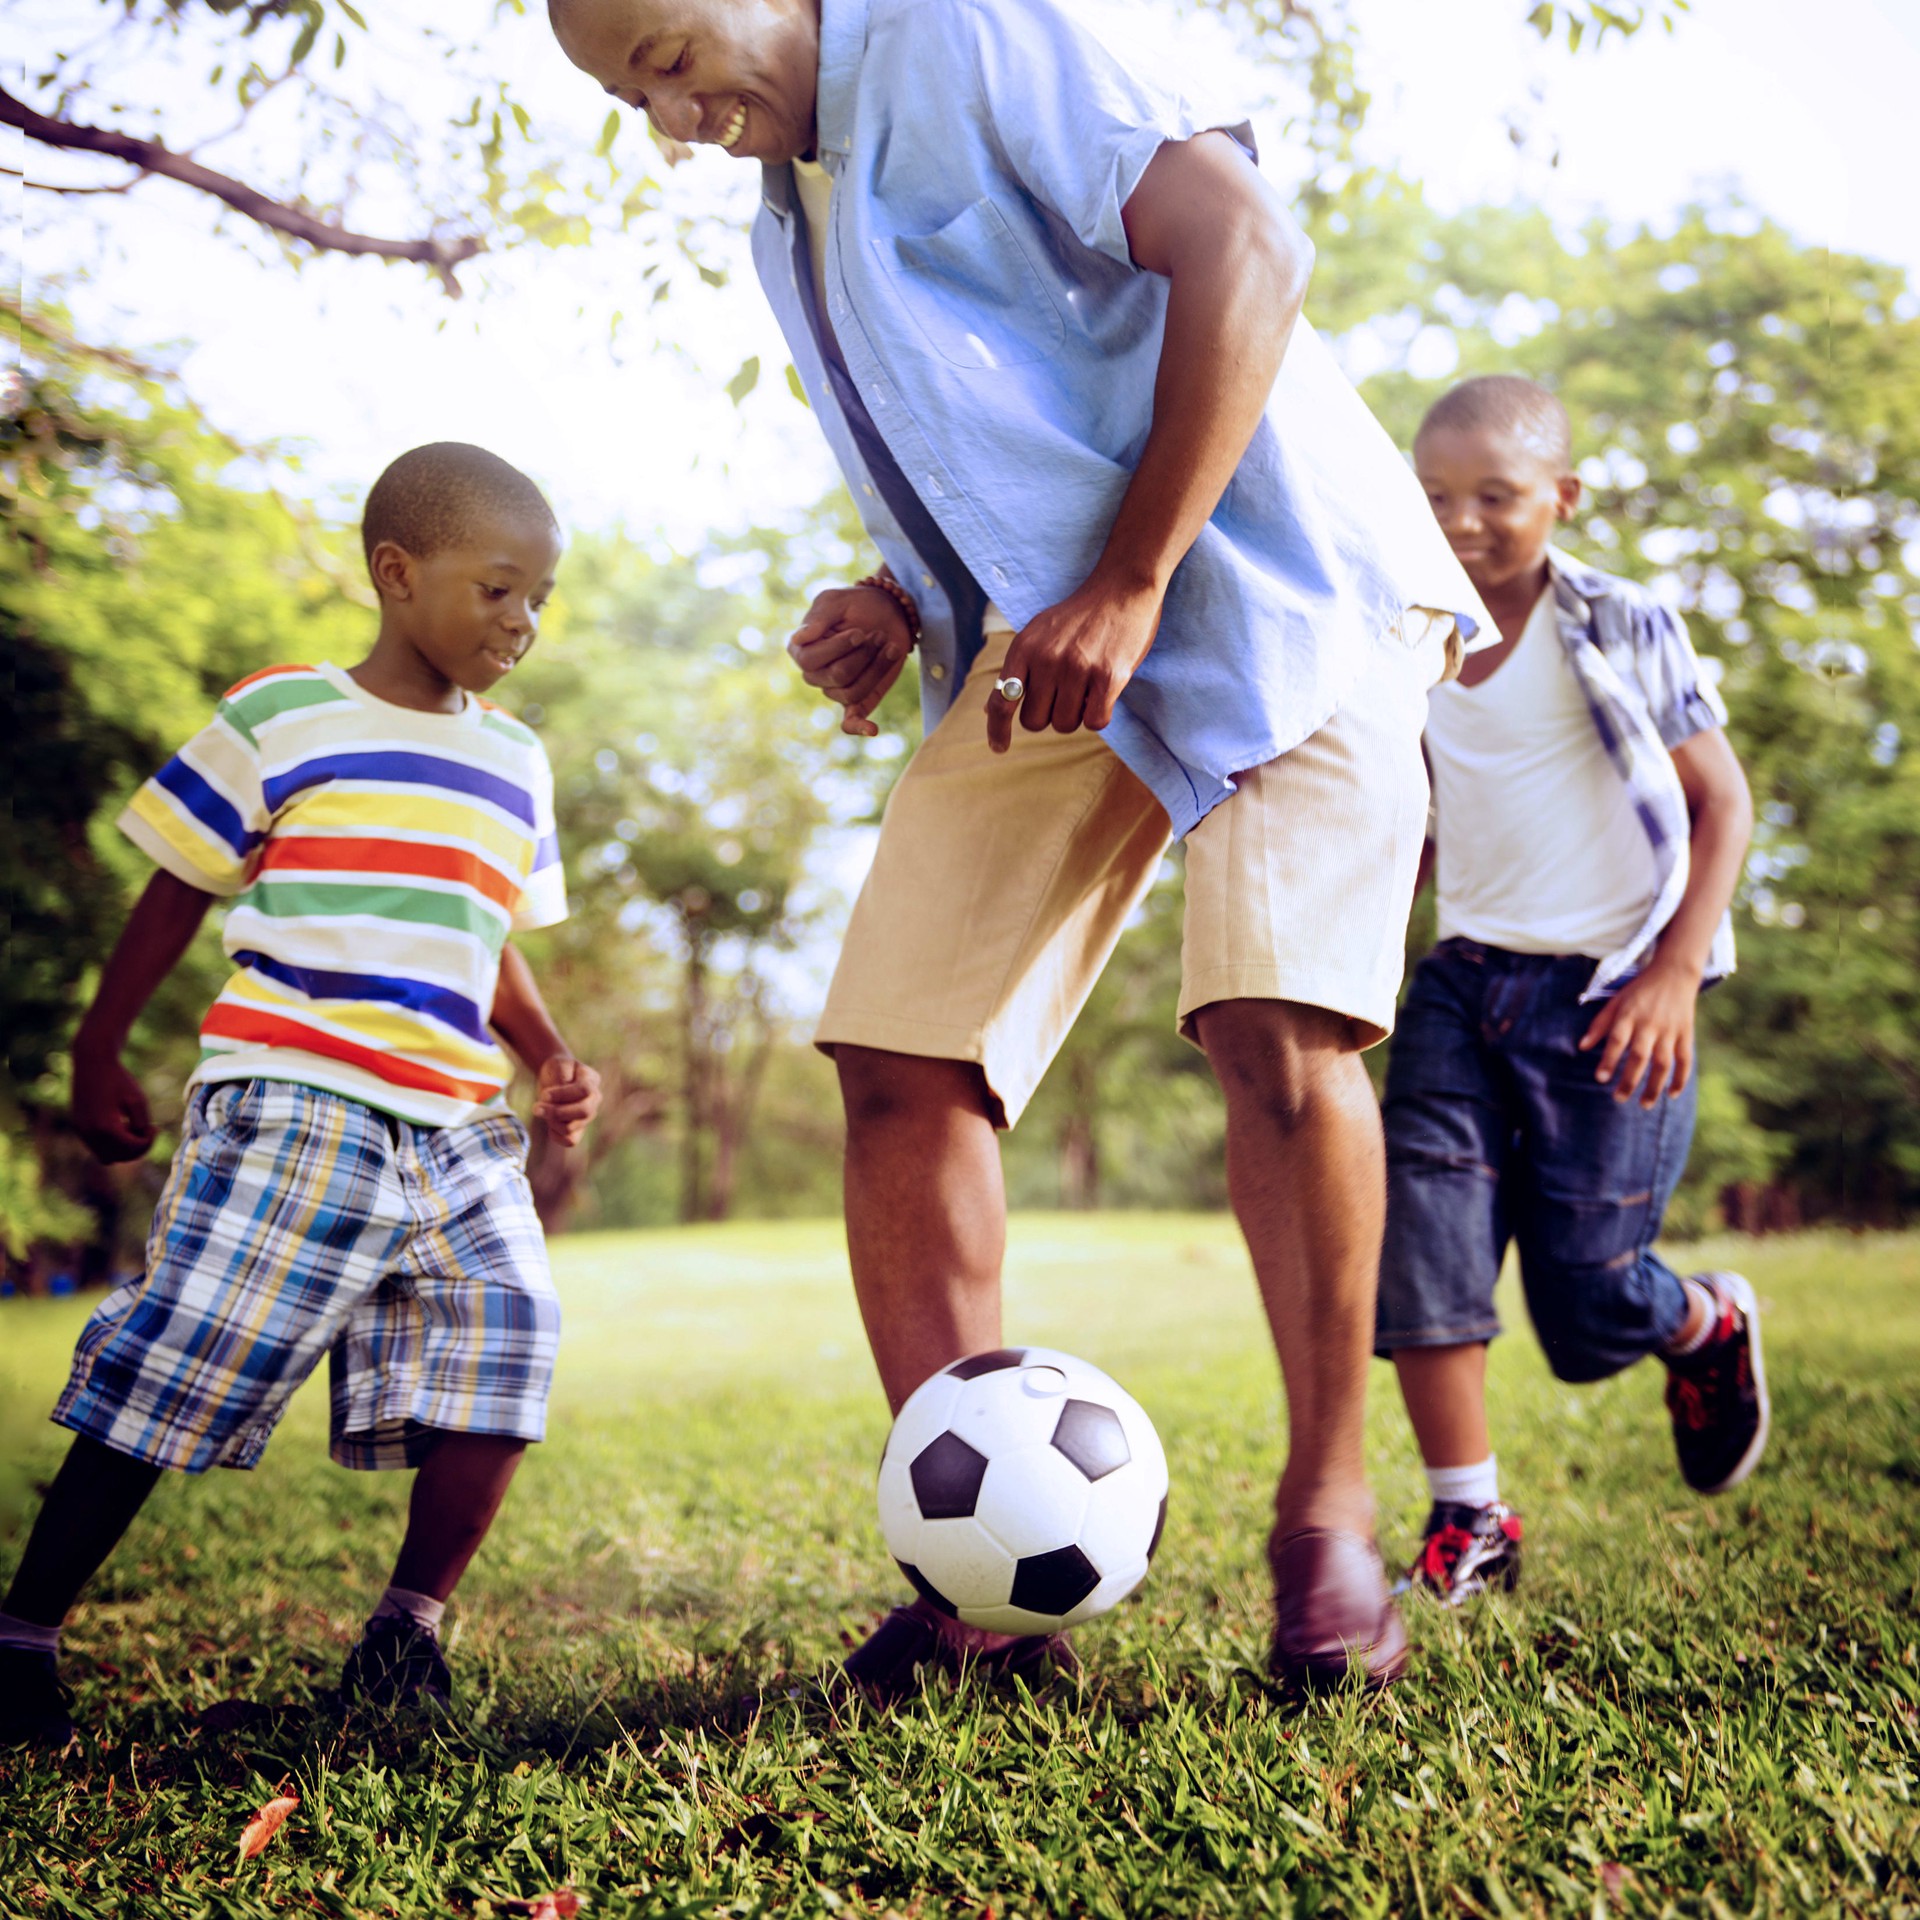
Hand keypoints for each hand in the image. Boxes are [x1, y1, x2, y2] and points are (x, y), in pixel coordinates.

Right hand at [72, 1050, 156, 1162]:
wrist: (92, 1064)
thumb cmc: (118, 1080)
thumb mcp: (137, 1101)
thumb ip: (141, 1124)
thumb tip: (140, 1141)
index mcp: (106, 1127)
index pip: (132, 1148)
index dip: (148, 1142)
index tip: (155, 1128)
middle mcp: (90, 1133)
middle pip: (120, 1157)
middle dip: (137, 1148)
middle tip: (148, 1131)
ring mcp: (82, 1131)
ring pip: (107, 1157)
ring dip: (123, 1149)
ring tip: (133, 1128)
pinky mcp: (79, 1127)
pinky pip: (97, 1147)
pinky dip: (111, 1144)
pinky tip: (121, 1126)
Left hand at [532, 1054, 601, 1146]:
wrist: (556, 1076)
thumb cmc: (557, 1069)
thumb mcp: (558, 1065)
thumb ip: (560, 1078)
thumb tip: (557, 1099)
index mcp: (592, 1080)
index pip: (584, 1090)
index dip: (563, 1094)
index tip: (544, 1094)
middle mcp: (594, 1099)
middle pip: (584, 1111)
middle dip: (557, 1112)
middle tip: (536, 1108)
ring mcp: (588, 1116)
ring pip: (573, 1127)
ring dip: (552, 1121)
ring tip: (540, 1110)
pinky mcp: (578, 1128)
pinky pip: (571, 1141)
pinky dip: (557, 1136)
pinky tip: (548, 1125)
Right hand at [787, 586, 913, 737]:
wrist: (887, 611)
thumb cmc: (856, 604)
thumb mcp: (836, 601)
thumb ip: (819, 618)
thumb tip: (799, 638)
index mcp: (801, 649)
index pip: (811, 660)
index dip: (838, 648)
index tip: (860, 632)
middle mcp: (815, 673)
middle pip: (837, 676)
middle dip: (864, 655)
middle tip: (878, 635)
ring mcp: (836, 688)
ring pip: (854, 691)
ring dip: (876, 668)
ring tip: (889, 645)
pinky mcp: (859, 698)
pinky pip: (851, 720)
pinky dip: (860, 727)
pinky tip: (872, 730)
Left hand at [987, 571, 1162, 754]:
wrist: (1122, 587)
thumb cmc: (1079, 616)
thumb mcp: (1038, 633)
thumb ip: (1016, 669)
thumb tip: (990, 709)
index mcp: (1024, 648)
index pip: (1001, 701)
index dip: (997, 730)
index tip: (998, 748)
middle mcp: (1047, 659)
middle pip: (1035, 722)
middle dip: (1049, 715)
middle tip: (1065, 693)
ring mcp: (1078, 668)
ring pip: (1065, 724)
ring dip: (1076, 714)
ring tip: (1087, 685)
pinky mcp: (1108, 677)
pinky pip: (1095, 722)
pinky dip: (1099, 714)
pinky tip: (1103, 692)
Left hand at [1578, 959, 1700, 1106]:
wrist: (1674, 974)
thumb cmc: (1639, 990)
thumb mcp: (1616, 1001)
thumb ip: (1600, 1024)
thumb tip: (1582, 1047)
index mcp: (1629, 1015)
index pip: (1617, 1040)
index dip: (1609, 1060)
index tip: (1600, 1078)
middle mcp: (1650, 1024)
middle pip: (1640, 1057)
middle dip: (1629, 1080)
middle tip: (1618, 1098)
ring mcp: (1670, 1030)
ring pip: (1663, 1063)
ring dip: (1654, 1086)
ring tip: (1644, 1104)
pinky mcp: (1686, 1034)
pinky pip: (1685, 1060)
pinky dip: (1681, 1078)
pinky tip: (1672, 1095)